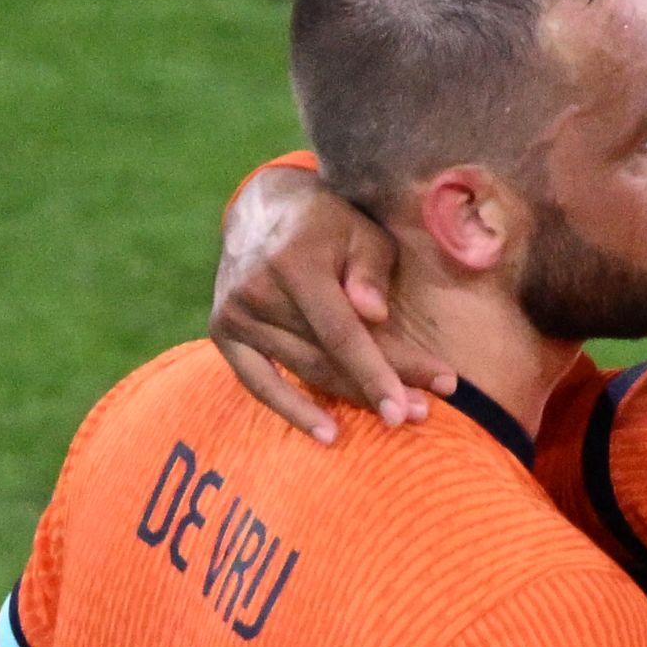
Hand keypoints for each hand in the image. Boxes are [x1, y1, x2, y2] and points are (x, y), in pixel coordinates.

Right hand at [209, 160, 448, 442]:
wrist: (261, 212)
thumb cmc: (327, 225)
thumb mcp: (361, 231)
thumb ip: (370, 271)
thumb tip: (374, 314)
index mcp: (293, 262)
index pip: (340, 331)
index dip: (377, 371)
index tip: (414, 402)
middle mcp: (257, 291)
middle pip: (327, 357)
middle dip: (378, 386)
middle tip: (423, 411)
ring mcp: (235, 315)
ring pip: (305, 372)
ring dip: (352, 399)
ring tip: (398, 418)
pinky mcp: (223, 333)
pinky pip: (259, 383)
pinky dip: (293, 411)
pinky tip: (329, 434)